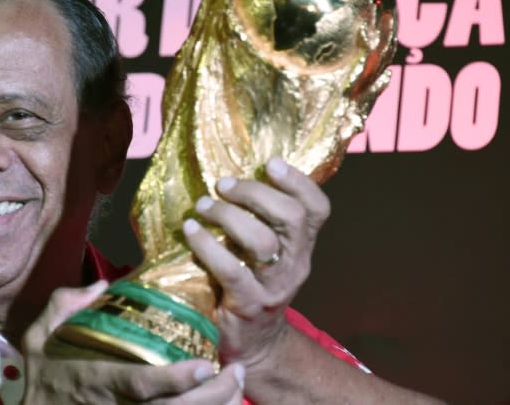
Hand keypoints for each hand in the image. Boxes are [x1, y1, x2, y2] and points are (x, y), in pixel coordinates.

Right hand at [22, 280, 245, 403]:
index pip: (141, 383)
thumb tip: (101, 285)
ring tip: (236, 383)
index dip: (175, 379)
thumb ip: (64, 305)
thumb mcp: (38, 337)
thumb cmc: (41, 378)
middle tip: (237, 371)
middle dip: (211, 396)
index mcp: (97, 379)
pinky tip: (221, 402)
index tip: (206, 365)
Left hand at [182, 157, 329, 368]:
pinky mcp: (248, 305)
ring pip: (262, 241)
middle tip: (222, 184)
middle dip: (255, 192)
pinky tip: (191, 231)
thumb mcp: (267, 255)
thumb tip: (230, 176)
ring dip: (228, 215)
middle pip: (291, 218)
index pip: (317, 210)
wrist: (255, 346)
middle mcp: (294, 265)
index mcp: (301, 247)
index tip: (270, 163)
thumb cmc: (252, 286)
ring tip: (203, 206)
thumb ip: (261, 222)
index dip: (299, 182)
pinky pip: (230, 270)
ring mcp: (273, 287)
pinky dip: (207, 245)